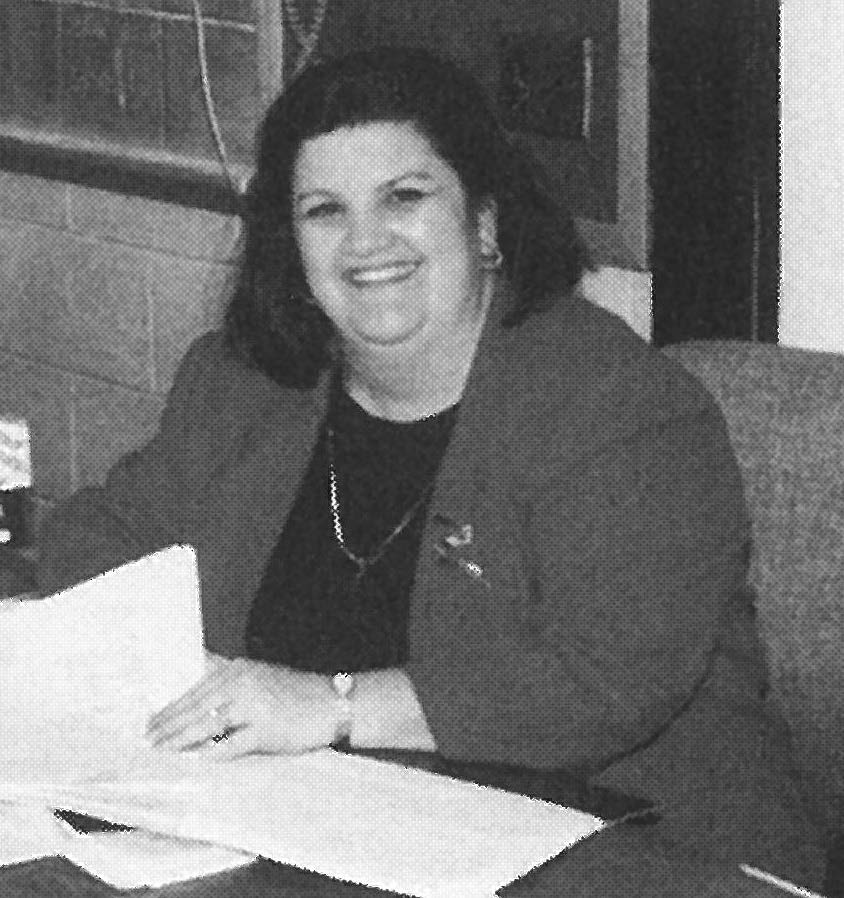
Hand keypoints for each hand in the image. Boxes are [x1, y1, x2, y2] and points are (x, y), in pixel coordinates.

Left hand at [145, 655, 339, 757]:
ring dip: (181, 740)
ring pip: (208, 724)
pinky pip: (232, 745)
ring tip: (163, 752)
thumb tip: (192, 699)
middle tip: (148, 741)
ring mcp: (255, 705)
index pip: (195, 689)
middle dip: (168, 726)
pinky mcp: (266, 729)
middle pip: (196, 706)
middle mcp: (244, 682)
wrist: (332, 703)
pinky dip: (212, 754)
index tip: (150, 721)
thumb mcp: (260, 677)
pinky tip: (197, 762)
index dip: (170, 707)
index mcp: (239, 669)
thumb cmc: (295, 693)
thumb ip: (230, 684)